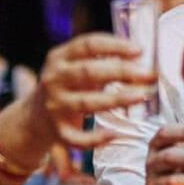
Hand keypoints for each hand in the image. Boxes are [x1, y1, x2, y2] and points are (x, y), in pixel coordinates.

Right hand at [25, 33, 156, 146]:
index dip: (114, 46)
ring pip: (86, 103)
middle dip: (121, 71)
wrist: (35, 117)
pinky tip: (114, 134)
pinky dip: (96, 138)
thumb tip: (141, 57)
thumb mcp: (75, 66)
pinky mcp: (57, 132)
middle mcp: (53, 80)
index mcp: (59, 57)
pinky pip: (78, 138)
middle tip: (148, 74)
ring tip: (141, 96)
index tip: (139, 50)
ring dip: (116, 99)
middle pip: (88, 72)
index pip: (87, 45)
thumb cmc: (68, 86)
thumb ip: (101, 59)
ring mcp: (54, 106)